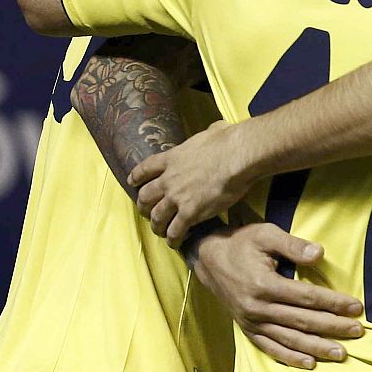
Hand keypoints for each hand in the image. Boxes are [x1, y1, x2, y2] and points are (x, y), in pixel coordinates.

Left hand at [131, 120, 252, 242]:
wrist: (237, 156)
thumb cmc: (229, 141)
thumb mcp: (214, 131)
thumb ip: (210, 132)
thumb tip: (219, 128)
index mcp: (173, 158)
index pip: (146, 169)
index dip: (137, 177)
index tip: (133, 182)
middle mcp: (169, 179)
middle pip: (145, 196)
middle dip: (143, 206)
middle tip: (147, 211)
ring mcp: (177, 197)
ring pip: (157, 216)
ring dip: (156, 225)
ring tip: (160, 231)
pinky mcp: (190, 212)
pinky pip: (176, 230)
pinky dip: (173, 238)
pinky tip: (175, 243)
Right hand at [191, 222, 363, 368]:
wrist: (208, 258)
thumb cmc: (241, 243)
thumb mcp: (267, 234)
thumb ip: (294, 245)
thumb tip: (320, 254)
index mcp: (264, 284)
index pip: (306, 298)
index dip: (333, 303)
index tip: (356, 307)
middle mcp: (257, 308)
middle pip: (302, 321)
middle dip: (332, 327)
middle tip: (357, 331)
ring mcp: (251, 321)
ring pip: (289, 339)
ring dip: (316, 347)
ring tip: (340, 353)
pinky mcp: (247, 329)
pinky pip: (270, 348)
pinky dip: (290, 357)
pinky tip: (309, 363)